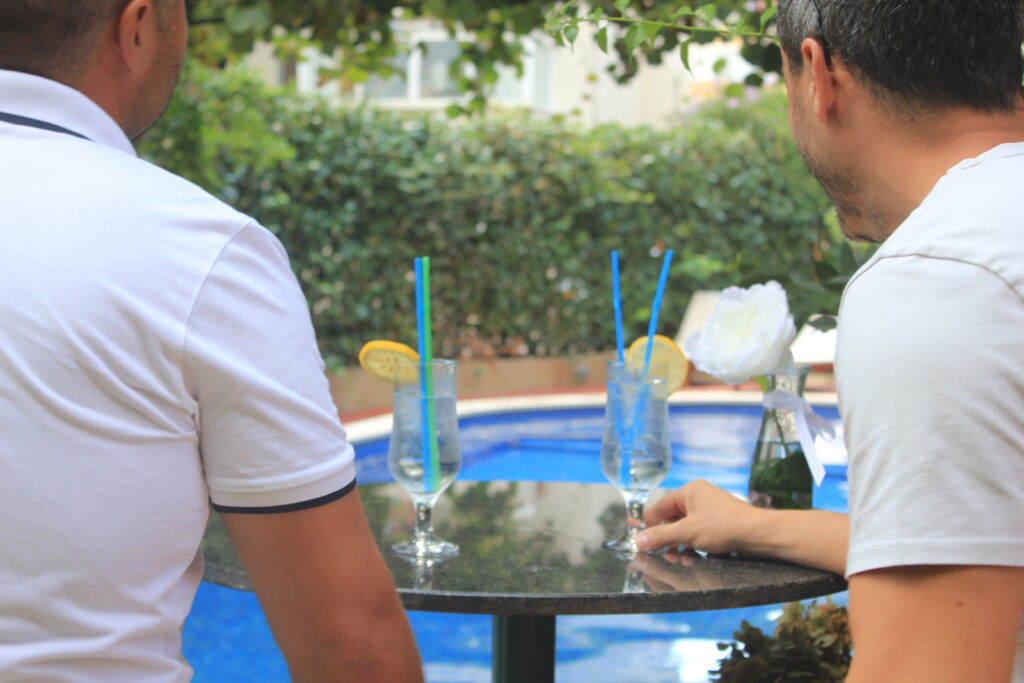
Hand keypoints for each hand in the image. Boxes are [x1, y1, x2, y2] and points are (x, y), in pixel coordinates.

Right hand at [637, 479, 762, 554]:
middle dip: (667, 538)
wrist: (759, 534)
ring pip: (686, 528)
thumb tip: (638, 540)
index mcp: (689, 491)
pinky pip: (699, 532)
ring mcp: (710, 509)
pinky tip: (694, 556)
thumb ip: (661, 536)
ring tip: (680, 559)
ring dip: (680, 544)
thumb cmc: (724, 527)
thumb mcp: (687, 533)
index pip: (659, 507)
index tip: (643, 542)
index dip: (650, 525)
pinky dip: (694, 544)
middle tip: (664, 555)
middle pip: (672, 518)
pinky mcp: (719, 522)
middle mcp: (699, 497)